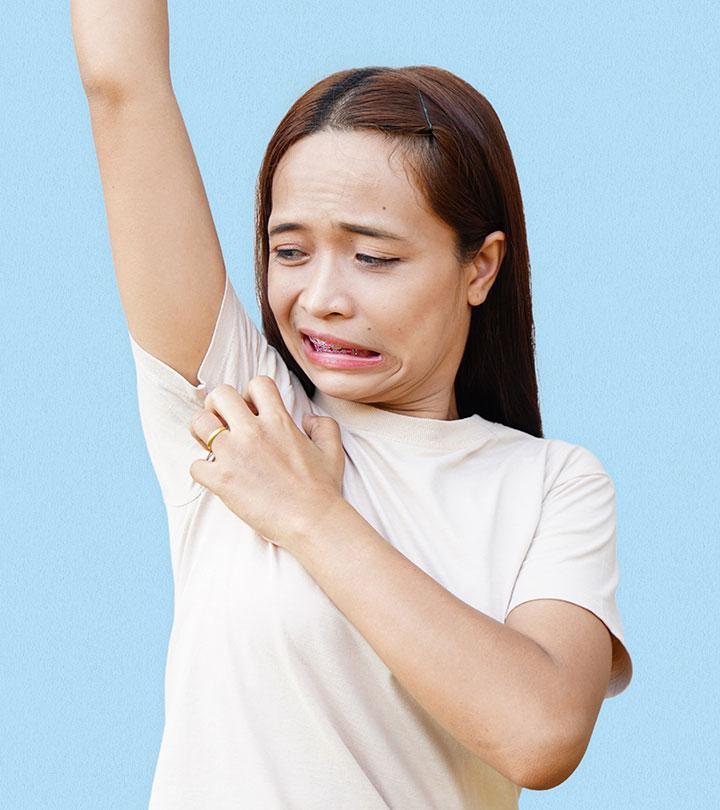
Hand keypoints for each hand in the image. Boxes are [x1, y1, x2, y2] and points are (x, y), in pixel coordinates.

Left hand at [188, 377, 345, 550]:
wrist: (312, 521)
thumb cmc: (323, 489)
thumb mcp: (332, 450)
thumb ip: (323, 426)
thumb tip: (308, 418)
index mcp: (279, 421)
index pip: (257, 384)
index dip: (251, 394)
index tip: (252, 411)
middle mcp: (254, 431)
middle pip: (220, 395)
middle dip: (218, 406)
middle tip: (223, 424)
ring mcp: (235, 455)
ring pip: (198, 423)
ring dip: (202, 433)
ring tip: (212, 447)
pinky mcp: (222, 480)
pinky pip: (195, 465)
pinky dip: (202, 471)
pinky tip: (216, 478)